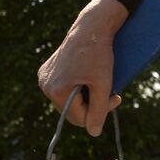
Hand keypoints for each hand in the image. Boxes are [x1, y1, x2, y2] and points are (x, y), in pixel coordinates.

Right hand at [37, 0, 128, 135]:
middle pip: (71, 110)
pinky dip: (77, 86)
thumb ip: (99, 110)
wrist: (92, 27)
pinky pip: (64, 88)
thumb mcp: (103, 84)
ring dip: (85, 96)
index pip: (78, 118)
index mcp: (55, 91)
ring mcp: (44, 77)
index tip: (114, 97)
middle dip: (92, 104)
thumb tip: (94, 133)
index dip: (99, 113)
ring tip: (97, 81)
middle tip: (110, 91)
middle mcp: (45, 86)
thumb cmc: (98, 54)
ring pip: (68, 100)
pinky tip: (87, 75)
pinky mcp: (47, 71)